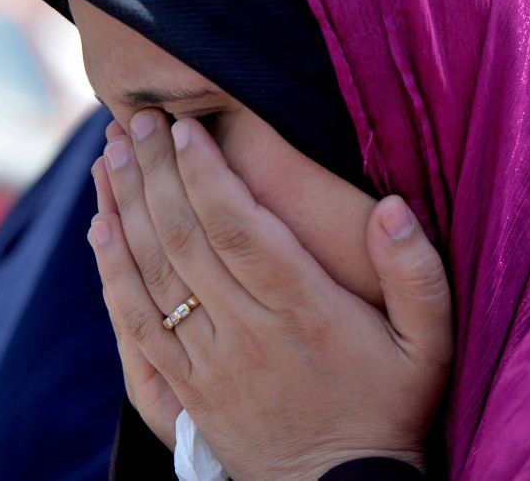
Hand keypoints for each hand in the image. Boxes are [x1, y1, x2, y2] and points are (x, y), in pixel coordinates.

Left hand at [88, 110, 451, 479]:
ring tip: (107, 157)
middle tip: (134, 122)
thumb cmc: (388, 407)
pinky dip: (112, 274)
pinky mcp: (184, 387)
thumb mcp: (429, 344)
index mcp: (304, 312)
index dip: (205, 175)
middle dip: (155, 173)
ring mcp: (208, 362)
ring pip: (152, 275)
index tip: (182, 128)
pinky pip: (136, 325)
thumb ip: (417, 273)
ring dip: (124, 210)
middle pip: (185, 241)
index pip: (240, 230)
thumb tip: (394, 207)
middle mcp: (247, 333)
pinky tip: (99, 228)